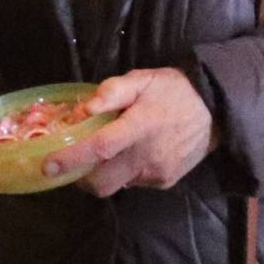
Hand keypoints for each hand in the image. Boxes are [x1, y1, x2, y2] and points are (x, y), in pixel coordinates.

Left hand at [44, 68, 216, 197]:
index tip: (47, 165)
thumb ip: (112, 91)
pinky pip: (134, 183)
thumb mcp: (142, 79)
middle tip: (73, 160)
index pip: (99, 148)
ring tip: (107, 150)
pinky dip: (124, 171)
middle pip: (102, 182)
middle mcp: (147, 156)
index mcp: (140, 126)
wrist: (216, 110)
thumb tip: (83, 108)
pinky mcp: (165, 181)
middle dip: (80, 177)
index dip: (70, 159)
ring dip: (103, 172)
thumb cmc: (173, 90)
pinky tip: (132, 153)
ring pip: (116, 184)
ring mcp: (157, 173)